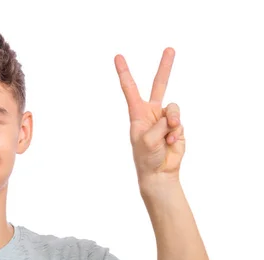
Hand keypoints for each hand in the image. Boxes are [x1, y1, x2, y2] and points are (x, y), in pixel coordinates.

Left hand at [114, 48, 184, 184]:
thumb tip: (172, 118)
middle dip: (165, 67)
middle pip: (159, 85)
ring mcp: (166, 118)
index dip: (124, 73)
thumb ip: (160, 124)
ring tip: (168, 136)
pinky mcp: (177, 126)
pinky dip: (177, 133)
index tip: (117, 56)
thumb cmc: (146, 157)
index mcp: (137, 113)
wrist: (159, 172)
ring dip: (172, 122)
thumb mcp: (146, 139)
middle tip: (170, 48)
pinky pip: (180, 123)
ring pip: (174, 109)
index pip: (130, 89)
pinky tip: (171, 143)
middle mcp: (152, 112)